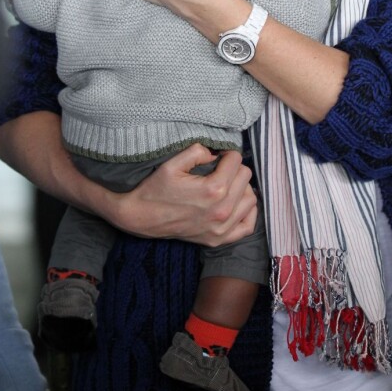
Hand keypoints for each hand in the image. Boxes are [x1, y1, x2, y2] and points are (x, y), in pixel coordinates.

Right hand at [108, 144, 257, 247]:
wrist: (141, 217)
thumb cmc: (156, 188)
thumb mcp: (173, 162)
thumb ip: (198, 150)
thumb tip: (216, 154)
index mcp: (213, 189)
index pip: (236, 160)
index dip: (226, 153)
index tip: (216, 156)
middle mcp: (222, 211)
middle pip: (245, 177)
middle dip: (234, 168)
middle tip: (219, 168)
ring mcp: (221, 228)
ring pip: (250, 199)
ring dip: (241, 188)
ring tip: (226, 184)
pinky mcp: (218, 239)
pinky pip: (248, 226)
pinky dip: (246, 212)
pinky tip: (235, 203)